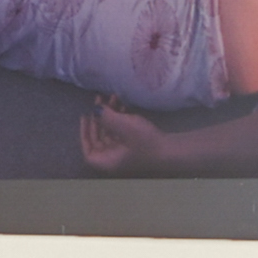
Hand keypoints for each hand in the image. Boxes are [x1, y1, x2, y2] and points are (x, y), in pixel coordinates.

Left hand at [77, 98, 200, 174]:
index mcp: (106, 161)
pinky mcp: (136, 146)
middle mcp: (113, 159)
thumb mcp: (123, 127)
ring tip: (113, 96)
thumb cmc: (146, 142)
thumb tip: (95, 110)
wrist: (173, 151)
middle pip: (99, 138)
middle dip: (99, 117)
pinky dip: (121, 118)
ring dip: (111, 114)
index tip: (85, 116)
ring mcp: (125, 153)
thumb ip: (106, 117)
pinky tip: (124, 104)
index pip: (87, 151)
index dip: (84, 133)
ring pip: (111, 132)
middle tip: (99, 99)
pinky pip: (123, 132)